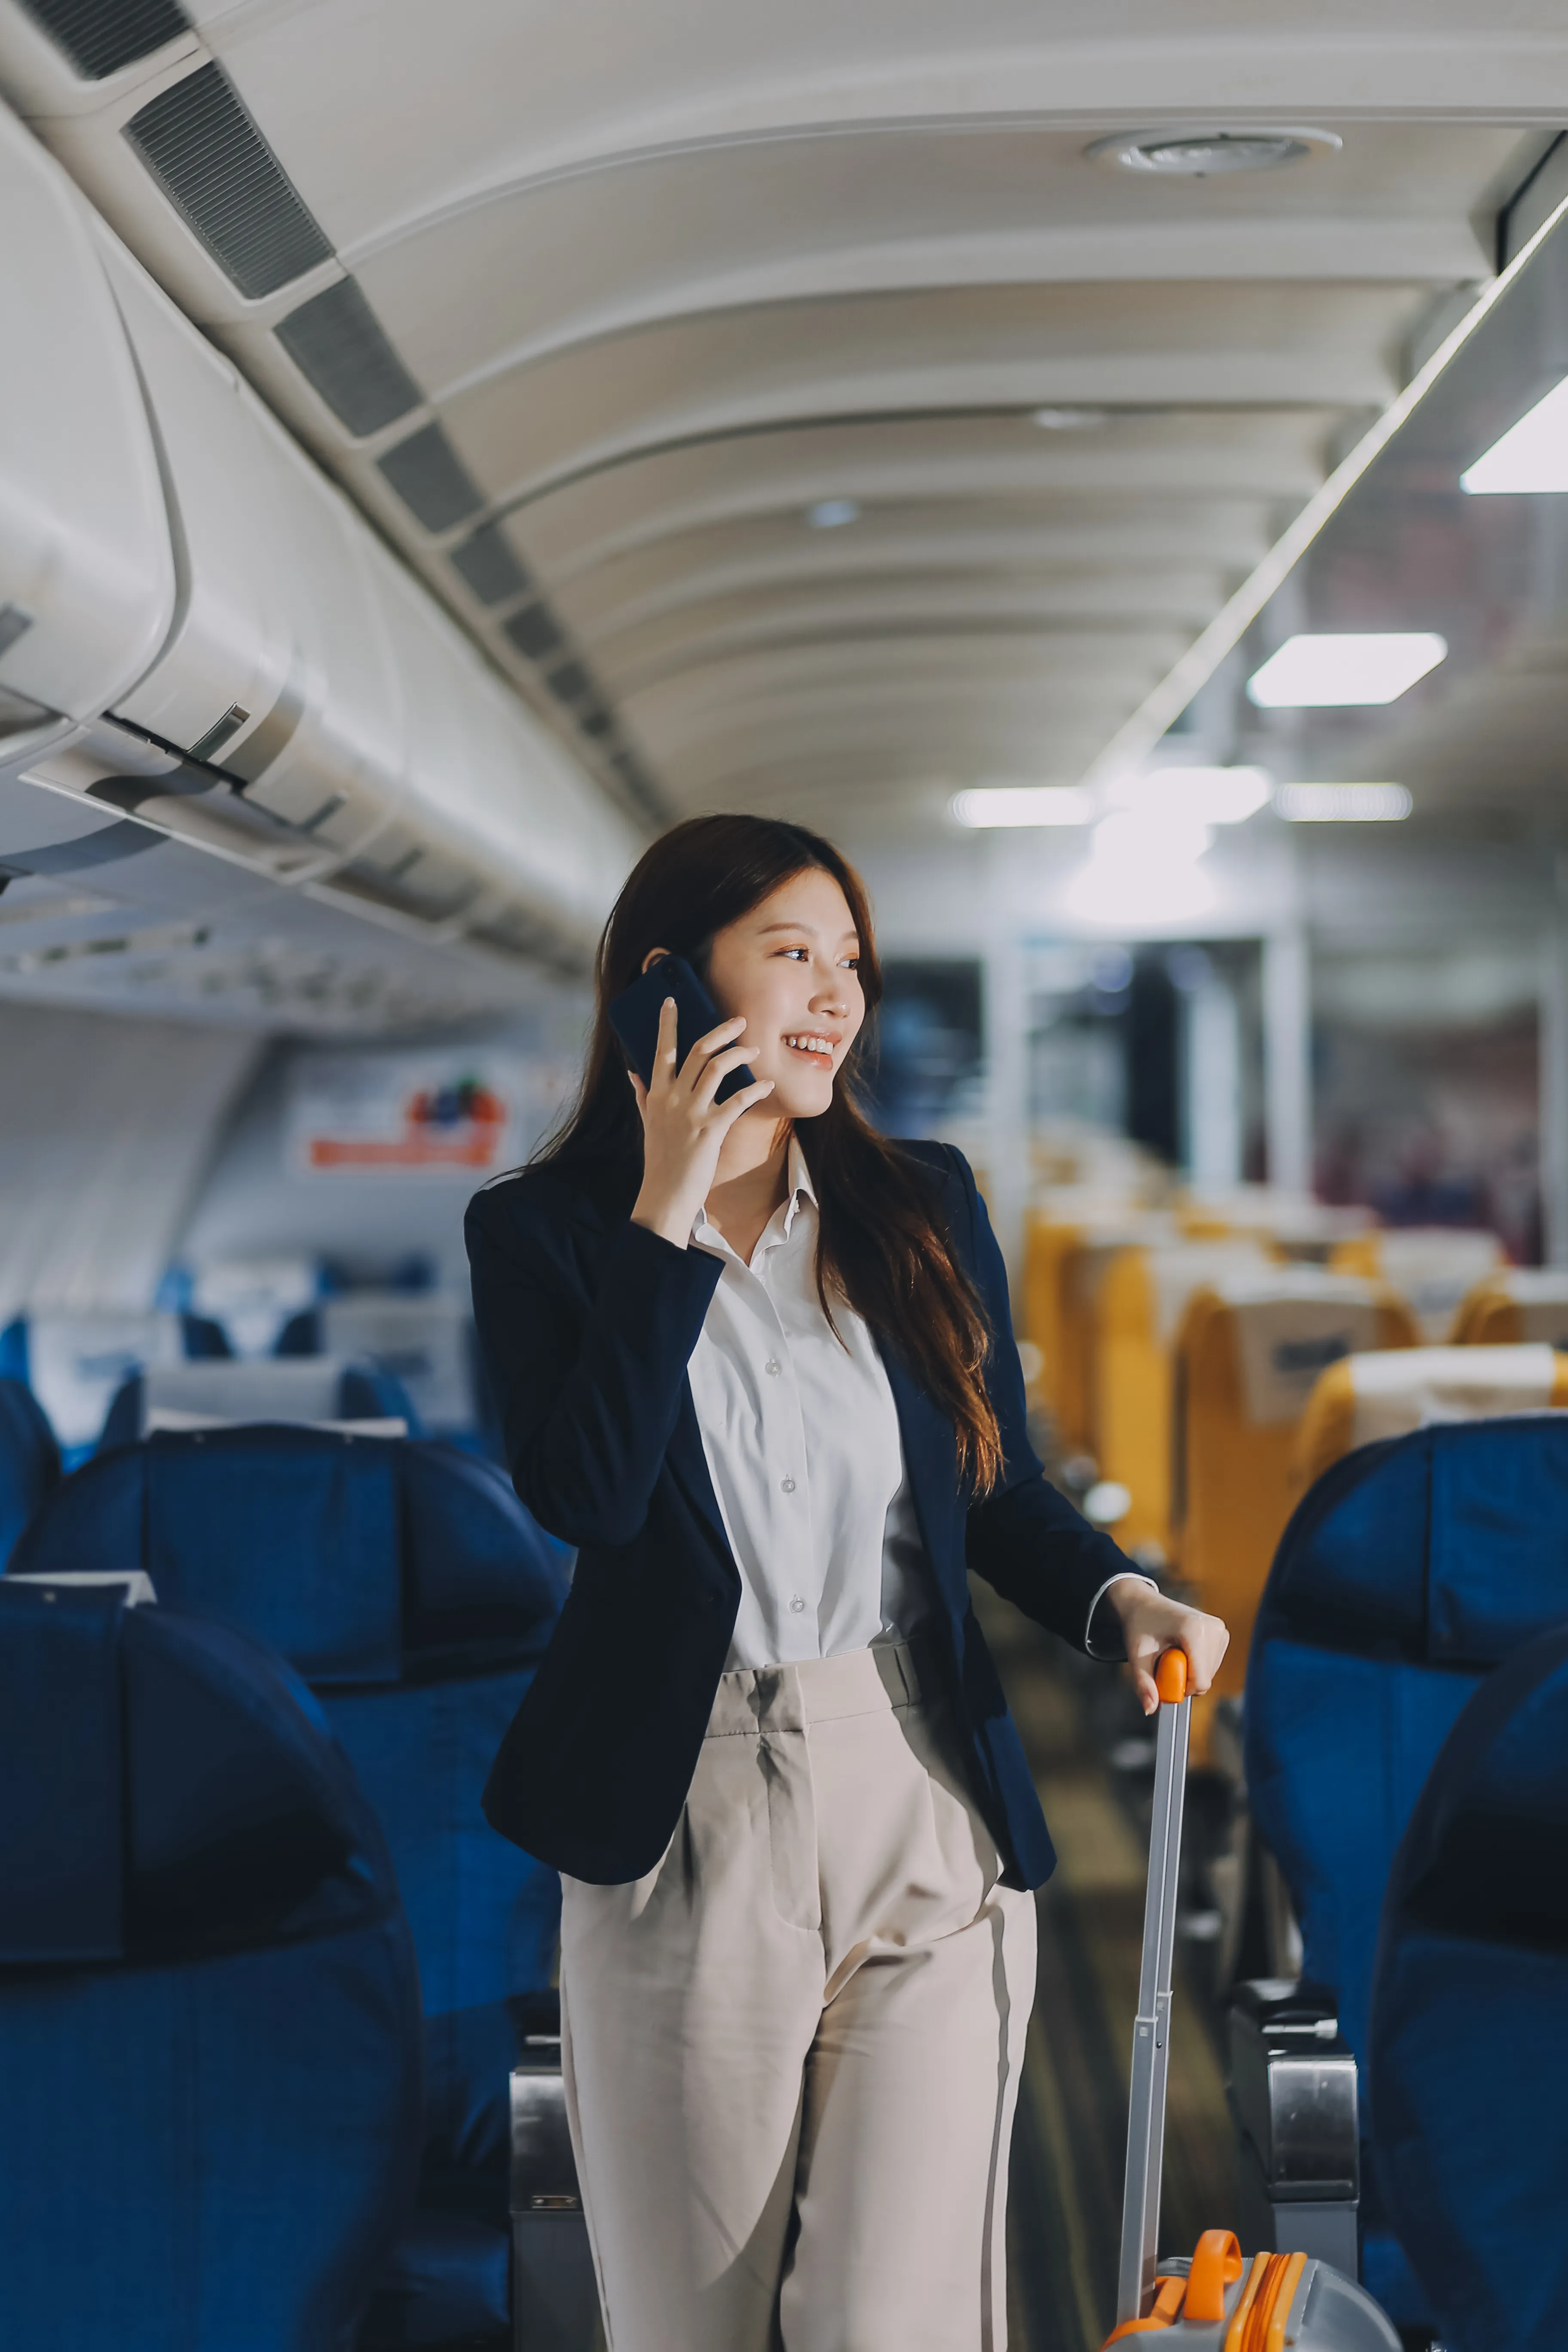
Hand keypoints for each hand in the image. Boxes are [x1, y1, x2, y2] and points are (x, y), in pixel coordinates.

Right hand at [628, 998, 774, 1246]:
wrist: (665, 1195)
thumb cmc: (660, 1159)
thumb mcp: (647, 1123)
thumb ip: (642, 1095)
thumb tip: (632, 1073)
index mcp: (656, 1094)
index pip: (661, 1050)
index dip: (667, 1024)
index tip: (672, 1001)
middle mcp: (672, 1099)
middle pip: (696, 1051)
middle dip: (720, 1031)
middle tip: (739, 1020)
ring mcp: (691, 1113)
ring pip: (716, 1068)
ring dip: (739, 1055)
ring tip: (755, 1051)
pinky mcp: (710, 1129)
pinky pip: (737, 1101)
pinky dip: (754, 1090)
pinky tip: (767, 1086)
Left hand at [1107, 1578, 1228, 1716]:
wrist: (1144, 1604)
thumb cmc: (1140, 1626)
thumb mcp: (1136, 1655)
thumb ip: (1143, 1683)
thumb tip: (1150, 1710)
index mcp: (1194, 1629)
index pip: (1200, 1680)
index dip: (1180, 1688)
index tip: (1162, 1674)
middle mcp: (1213, 1628)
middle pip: (1205, 1679)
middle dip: (1183, 1679)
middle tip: (1163, 1660)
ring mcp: (1220, 1630)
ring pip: (1209, 1675)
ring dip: (1189, 1672)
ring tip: (1171, 1652)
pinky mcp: (1222, 1634)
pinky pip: (1211, 1666)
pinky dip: (1196, 1665)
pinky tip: (1182, 1650)